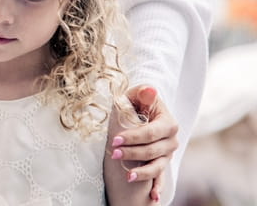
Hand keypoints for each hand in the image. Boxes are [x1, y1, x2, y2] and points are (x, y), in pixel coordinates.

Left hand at [111, 85, 178, 202]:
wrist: (142, 113)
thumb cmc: (137, 103)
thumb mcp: (137, 95)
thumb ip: (142, 93)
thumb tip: (150, 90)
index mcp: (167, 122)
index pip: (151, 132)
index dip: (133, 137)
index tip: (115, 139)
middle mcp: (171, 140)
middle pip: (153, 150)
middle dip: (132, 153)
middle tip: (113, 154)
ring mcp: (168, 154)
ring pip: (157, 166)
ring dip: (143, 172)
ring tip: (128, 176)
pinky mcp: (162, 163)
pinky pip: (161, 178)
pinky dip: (157, 187)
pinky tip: (152, 198)